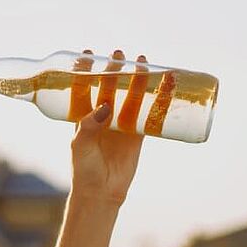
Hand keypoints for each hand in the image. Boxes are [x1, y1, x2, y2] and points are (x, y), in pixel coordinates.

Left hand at [70, 50, 145, 205]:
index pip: (83, 88)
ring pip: (131, 97)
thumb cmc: (84, 170)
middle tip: (119, 54)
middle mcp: (102, 117)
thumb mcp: (80, 146)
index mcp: (83, 116)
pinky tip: (166, 85)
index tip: (88, 54)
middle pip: (109, 87)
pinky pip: (150, 113)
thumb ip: (88, 127)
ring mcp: (122, 124)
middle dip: (114, 70)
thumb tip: (104, 107)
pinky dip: (158, 99)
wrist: (102, 193)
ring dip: (137, 80)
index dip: (85, 71)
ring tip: (143, 62)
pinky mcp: (138, 134)